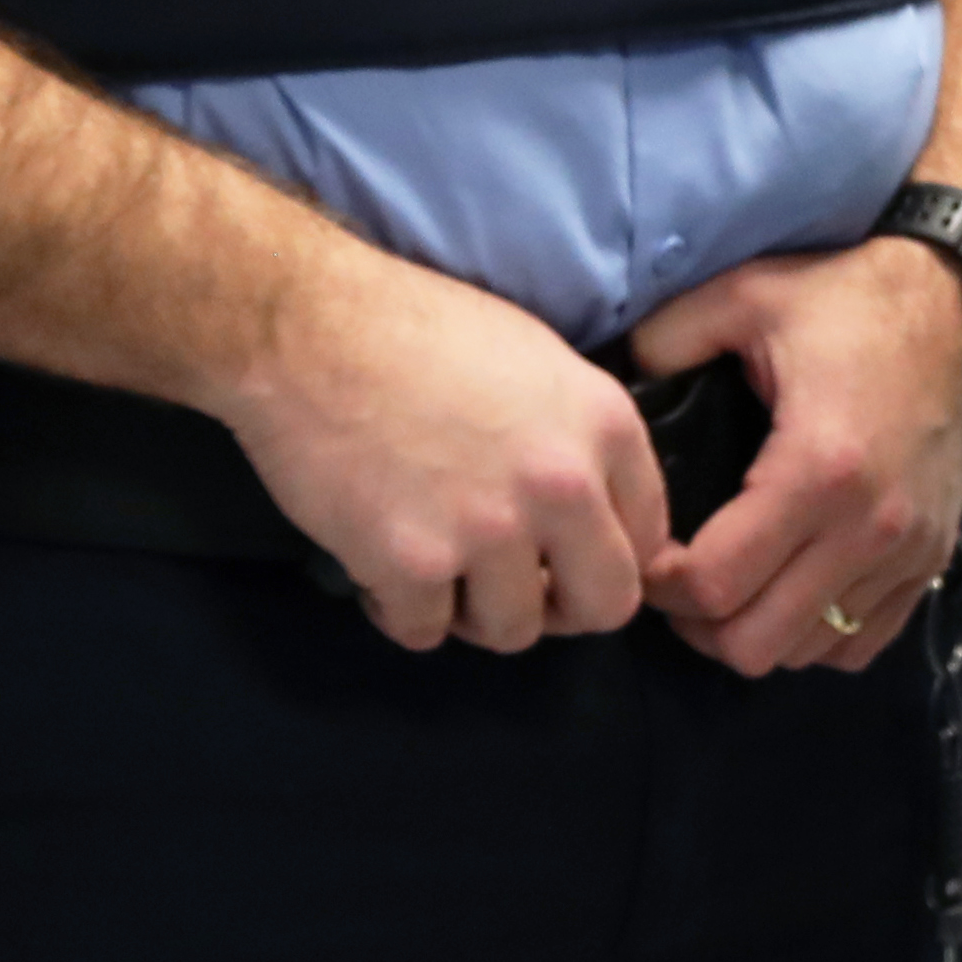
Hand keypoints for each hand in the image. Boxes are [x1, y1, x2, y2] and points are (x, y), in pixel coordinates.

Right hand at [218, 247, 674, 654]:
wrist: (312, 328)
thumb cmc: (421, 330)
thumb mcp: (541, 364)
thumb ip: (581, 442)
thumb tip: (596, 516)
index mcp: (607, 427)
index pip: (649, 539)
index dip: (604, 556)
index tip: (564, 556)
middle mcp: (564, 485)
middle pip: (604, 607)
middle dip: (560, 608)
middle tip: (514, 587)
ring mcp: (489, 531)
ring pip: (512, 631)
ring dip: (473, 611)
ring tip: (437, 564)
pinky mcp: (411, 565)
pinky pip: (424, 633)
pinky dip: (400, 610)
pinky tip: (380, 563)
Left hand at [632, 237, 961, 676]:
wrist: (960, 301)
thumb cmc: (850, 298)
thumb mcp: (746, 295)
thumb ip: (665, 341)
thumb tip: (614, 389)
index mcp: (816, 470)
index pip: (714, 585)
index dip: (659, 584)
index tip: (646, 551)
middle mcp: (868, 528)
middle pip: (755, 643)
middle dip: (699, 621)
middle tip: (681, 575)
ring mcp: (907, 553)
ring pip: (806, 652)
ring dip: (756, 628)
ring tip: (735, 580)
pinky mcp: (931, 560)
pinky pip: (860, 644)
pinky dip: (815, 632)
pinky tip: (792, 587)